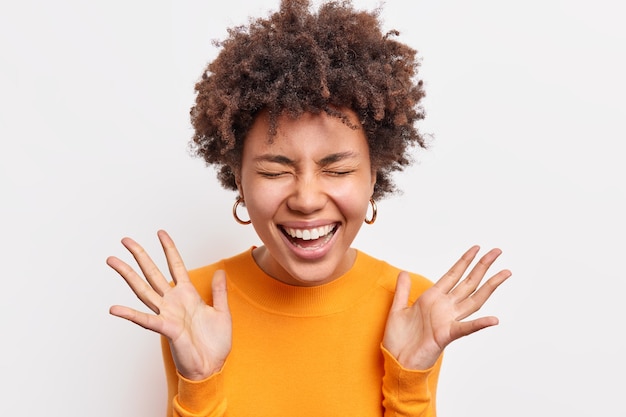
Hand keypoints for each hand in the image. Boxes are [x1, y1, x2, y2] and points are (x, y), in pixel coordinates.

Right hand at [107, 230, 231, 379]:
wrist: (212, 367)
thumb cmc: (215, 344)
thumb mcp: (222, 312)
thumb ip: (219, 292)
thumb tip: (220, 271)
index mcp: (188, 296)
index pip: (176, 266)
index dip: (169, 249)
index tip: (160, 233)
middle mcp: (173, 302)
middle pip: (153, 273)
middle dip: (140, 255)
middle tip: (126, 240)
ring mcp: (167, 314)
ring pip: (144, 290)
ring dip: (128, 275)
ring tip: (113, 261)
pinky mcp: (167, 329)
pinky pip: (146, 320)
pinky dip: (130, 314)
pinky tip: (114, 308)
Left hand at [383, 246, 510, 369]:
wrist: (396, 361)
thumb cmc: (398, 339)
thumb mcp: (397, 309)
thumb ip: (402, 291)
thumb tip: (403, 272)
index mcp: (432, 299)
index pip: (453, 275)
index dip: (464, 261)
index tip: (477, 248)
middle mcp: (444, 307)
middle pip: (468, 283)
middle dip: (482, 266)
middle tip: (497, 251)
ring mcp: (447, 320)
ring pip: (473, 300)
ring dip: (489, 286)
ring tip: (504, 273)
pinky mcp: (445, 335)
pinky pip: (465, 328)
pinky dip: (479, 324)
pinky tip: (494, 319)